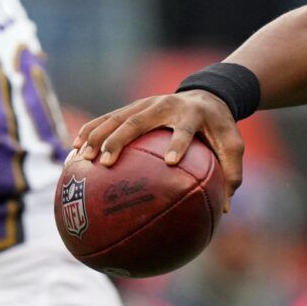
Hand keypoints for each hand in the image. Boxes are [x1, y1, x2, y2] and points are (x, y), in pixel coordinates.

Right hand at [71, 90, 244, 205]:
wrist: (207, 95)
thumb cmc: (220, 129)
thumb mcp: (233, 147)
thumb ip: (231, 174)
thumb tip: (224, 210)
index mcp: (193, 115)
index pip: (185, 129)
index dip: (178, 143)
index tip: (170, 162)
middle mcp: (166, 105)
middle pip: (139, 121)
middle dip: (120, 140)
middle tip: (107, 163)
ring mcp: (146, 103)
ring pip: (116, 117)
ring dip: (97, 136)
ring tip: (82, 158)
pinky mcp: (133, 106)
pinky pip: (107, 117)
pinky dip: (90, 130)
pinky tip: (73, 149)